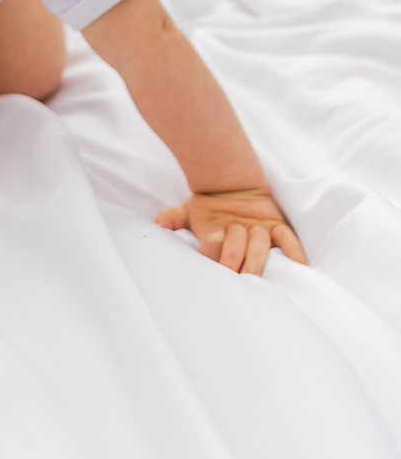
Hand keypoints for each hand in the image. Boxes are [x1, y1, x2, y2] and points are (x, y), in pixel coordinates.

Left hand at [155, 188, 306, 274]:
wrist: (233, 181)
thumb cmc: (208, 205)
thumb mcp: (188, 209)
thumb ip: (172, 217)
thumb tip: (158, 225)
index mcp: (215, 225)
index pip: (212, 241)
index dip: (210, 251)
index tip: (210, 266)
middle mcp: (237, 227)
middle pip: (236, 244)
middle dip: (233, 259)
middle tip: (232, 276)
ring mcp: (257, 226)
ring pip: (259, 243)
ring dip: (257, 259)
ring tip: (255, 277)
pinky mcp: (275, 224)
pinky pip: (287, 237)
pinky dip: (294, 250)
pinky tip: (300, 266)